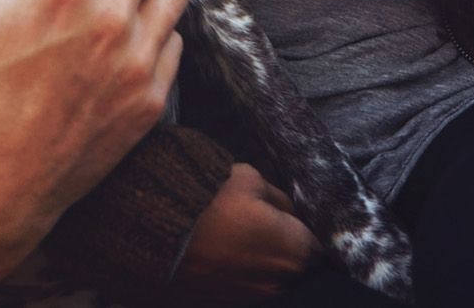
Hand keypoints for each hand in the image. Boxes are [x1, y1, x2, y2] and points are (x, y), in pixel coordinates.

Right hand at [174, 164, 320, 303]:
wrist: (155, 228)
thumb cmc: (208, 199)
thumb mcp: (250, 179)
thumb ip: (278, 197)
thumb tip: (288, 209)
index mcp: (294, 249)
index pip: (318, 243)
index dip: (305, 227)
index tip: (290, 216)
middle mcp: (280, 280)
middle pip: (295, 262)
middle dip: (285, 245)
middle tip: (261, 221)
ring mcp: (252, 296)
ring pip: (270, 276)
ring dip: (261, 260)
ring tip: (236, 236)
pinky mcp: (226, 303)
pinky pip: (244, 285)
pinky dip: (238, 272)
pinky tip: (220, 252)